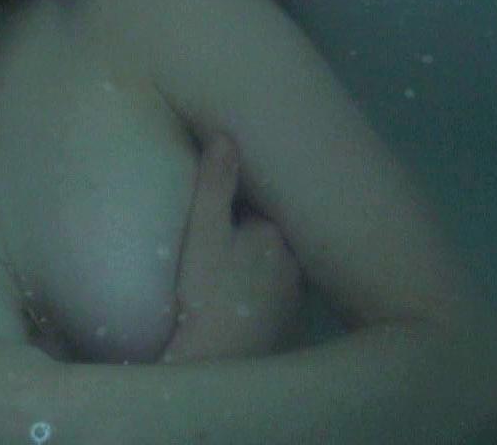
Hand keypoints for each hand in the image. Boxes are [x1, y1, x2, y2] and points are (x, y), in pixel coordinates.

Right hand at [158, 131, 304, 362]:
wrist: (217, 359)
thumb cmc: (205, 292)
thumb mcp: (202, 231)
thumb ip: (214, 183)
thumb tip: (227, 136)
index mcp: (274, 233)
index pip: (258, 206)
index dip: (236, 204)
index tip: (219, 207)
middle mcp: (294, 261)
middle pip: (270, 235)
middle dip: (253, 232)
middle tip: (224, 239)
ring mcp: (293, 296)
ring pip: (276, 265)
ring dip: (261, 262)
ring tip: (234, 267)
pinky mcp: (287, 325)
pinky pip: (276, 296)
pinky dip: (264, 292)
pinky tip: (246, 298)